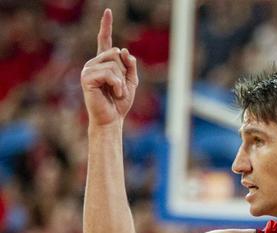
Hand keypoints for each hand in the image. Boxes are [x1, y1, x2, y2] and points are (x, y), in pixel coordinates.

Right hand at [80, 8, 138, 126]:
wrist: (112, 119)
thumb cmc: (120, 103)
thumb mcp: (131, 82)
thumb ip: (130, 66)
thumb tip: (123, 50)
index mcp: (104, 63)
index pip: (105, 41)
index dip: (106, 26)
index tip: (108, 11)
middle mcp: (94, 63)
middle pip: (115, 53)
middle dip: (124, 72)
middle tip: (119, 88)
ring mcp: (88, 70)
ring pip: (114, 64)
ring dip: (121, 82)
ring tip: (116, 93)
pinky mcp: (87, 78)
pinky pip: (109, 74)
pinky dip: (117, 85)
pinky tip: (113, 94)